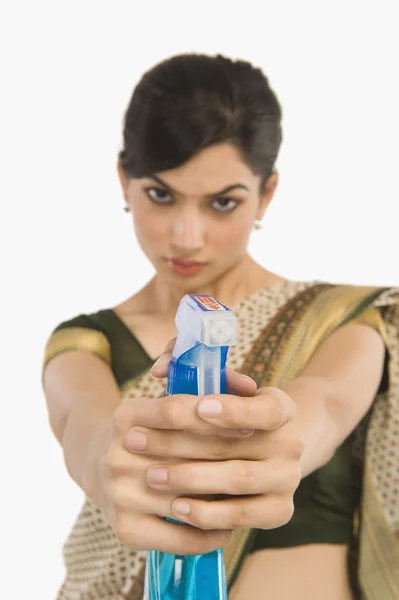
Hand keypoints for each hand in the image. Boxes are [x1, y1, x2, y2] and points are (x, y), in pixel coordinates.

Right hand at [99, 340, 258, 555]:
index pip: (174, 410)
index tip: (250, 428)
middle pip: (184, 457)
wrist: (105, 471)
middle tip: (261, 464)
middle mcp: (117, 454)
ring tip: (253, 497)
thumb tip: (251, 386)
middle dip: (227, 459)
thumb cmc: (156, 433)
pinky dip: (211, 534)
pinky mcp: (127, 529)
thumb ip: (210, 388)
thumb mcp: (170, 404)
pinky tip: (229, 526)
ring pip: (187, 500)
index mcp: (127, 415)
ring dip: (223, 501)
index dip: (215, 419)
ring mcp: (119, 493)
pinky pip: (181, 537)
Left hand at [128, 339, 303, 536]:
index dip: (235, 409)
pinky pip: (242, 516)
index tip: (200, 407)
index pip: (267, 408)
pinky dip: (207, 514)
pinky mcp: (280, 512)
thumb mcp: (217, 393)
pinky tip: (176, 507)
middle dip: (181, 442)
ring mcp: (288, 479)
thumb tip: (161, 367)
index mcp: (281, 408)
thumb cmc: (225, 421)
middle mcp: (292, 442)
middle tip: (138, 442)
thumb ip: (191, 374)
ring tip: (152, 476)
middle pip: (239, 444)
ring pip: (238, 479)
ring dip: (189, 478)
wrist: (262, 460)